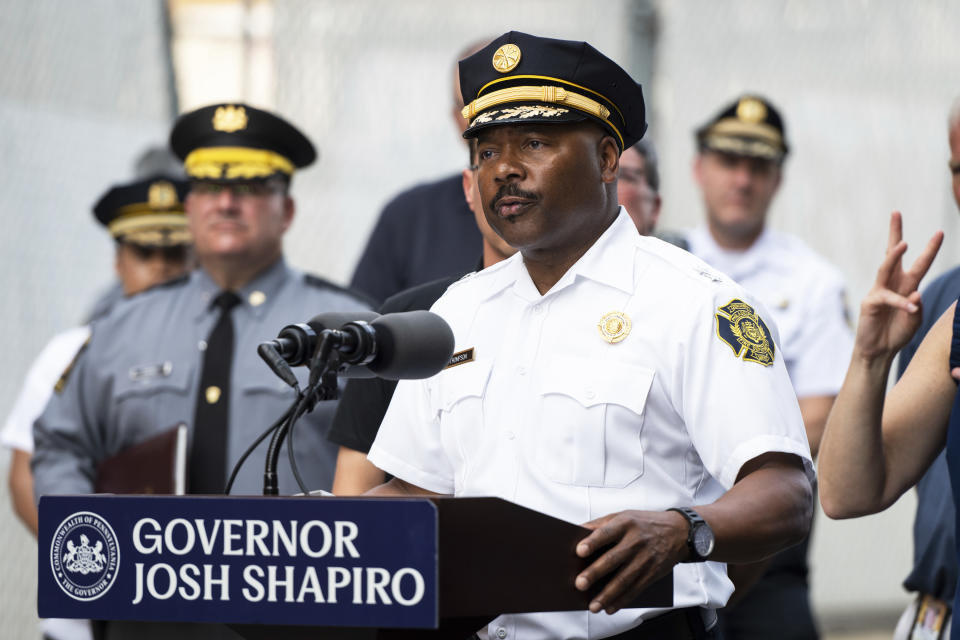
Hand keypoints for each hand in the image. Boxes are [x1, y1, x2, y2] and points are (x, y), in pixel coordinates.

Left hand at [574, 510, 686, 613]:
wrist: (679, 531)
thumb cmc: (644, 523)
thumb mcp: (623, 516)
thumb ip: (600, 524)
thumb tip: (576, 531)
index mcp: (625, 523)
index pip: (606, 532)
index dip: (593, 542)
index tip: (579, 551)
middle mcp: (636, 541)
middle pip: (613, 559)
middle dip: (595, 573)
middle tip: (579, 584)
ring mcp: (645, 558)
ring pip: (624, 579)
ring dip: (607, 595)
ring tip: (593, 606)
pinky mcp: (652, 573)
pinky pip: (636, 589)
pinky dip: (622, 600)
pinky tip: (610, 608)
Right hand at [855, 212, 941, 360]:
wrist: (879, 351)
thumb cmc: (897, 333)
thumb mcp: (916, 320)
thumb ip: (917, 307)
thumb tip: (915, 294)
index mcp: (906, 285)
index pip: (919, 262)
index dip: (929, 248)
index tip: (940, 231)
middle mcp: (892, 283)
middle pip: (892, 253)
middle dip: (895, 233)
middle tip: (896, 212)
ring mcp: (879, 291)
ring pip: (886, 268)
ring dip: (894, 255)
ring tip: (904, 244)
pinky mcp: (870, 302)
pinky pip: (887, 298)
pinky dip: (901, 303)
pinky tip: (910, 307)